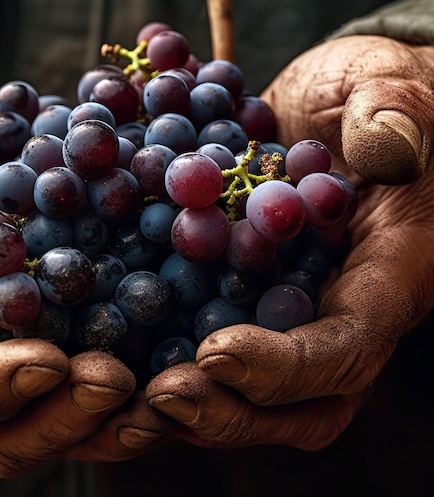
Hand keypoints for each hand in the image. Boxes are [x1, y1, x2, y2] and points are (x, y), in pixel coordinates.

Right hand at [0, 77, 147, 476]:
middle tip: (116, 380)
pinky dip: (138, 374)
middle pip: (4, 426)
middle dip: (61, 413)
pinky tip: (178, 355)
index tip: (48, 359)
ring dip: (110, 412)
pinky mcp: (59, 329)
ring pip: (58, 414)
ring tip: (164, 385)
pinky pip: (94, 370)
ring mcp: (13, 349)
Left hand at [144, 35, 433, 449]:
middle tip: (161, 397)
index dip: (288, 366)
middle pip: (297, 402)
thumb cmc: (378, 95)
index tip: (217, 353)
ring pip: (246, 388)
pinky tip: (104, 340)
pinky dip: (158, 349)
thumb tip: (383, 147)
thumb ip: (393, 114)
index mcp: (386, 274)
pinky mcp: (238, 288)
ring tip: (121, 388)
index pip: (347, 345)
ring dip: (185, 398)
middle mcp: (333, 307)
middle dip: (229, 410)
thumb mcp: (390, 86)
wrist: (339, 108)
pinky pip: (204, 336)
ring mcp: (283, 304)